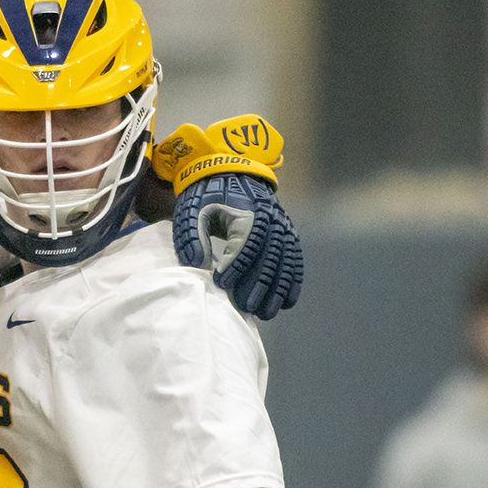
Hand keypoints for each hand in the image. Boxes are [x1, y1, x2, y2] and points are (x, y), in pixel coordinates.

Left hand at [152, 115, 304, 319]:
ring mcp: (281, 227)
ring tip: (266, 313)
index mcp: (246, 212)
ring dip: (277, 289)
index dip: (235, 265)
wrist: (229, 174)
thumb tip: (197, 263)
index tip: (222, 284)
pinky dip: (292, 281)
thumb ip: (193, 236)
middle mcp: (270, 219)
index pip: (244, 242)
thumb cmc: (206, 197)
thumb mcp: (192, 211)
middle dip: (258, 284)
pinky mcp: (286, 234)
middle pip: (268, 256)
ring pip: (284, 261)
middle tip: (246, 308)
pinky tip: (288, 302)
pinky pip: (294, 260)